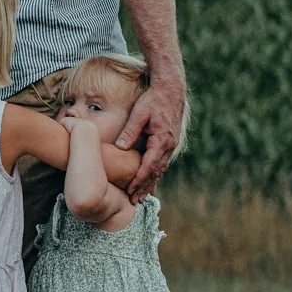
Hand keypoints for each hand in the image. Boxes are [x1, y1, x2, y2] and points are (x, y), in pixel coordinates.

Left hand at [114, 71, 185, 199]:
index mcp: (162, 140)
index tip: (130, 191)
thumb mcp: (139, 113)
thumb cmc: (153, 100)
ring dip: (151, 183)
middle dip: (145, 187)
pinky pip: (162, 162)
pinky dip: (156, 173)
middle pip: (156, 172)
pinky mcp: (170, 142)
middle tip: (134, 202)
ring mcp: (171, 145)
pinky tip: (151, 180)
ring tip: (142, 197)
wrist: (171, 90)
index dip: (139, 180)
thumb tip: (120, 147)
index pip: (148, 166)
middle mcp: (169, 146)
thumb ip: (130, 131)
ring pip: (160, 169)